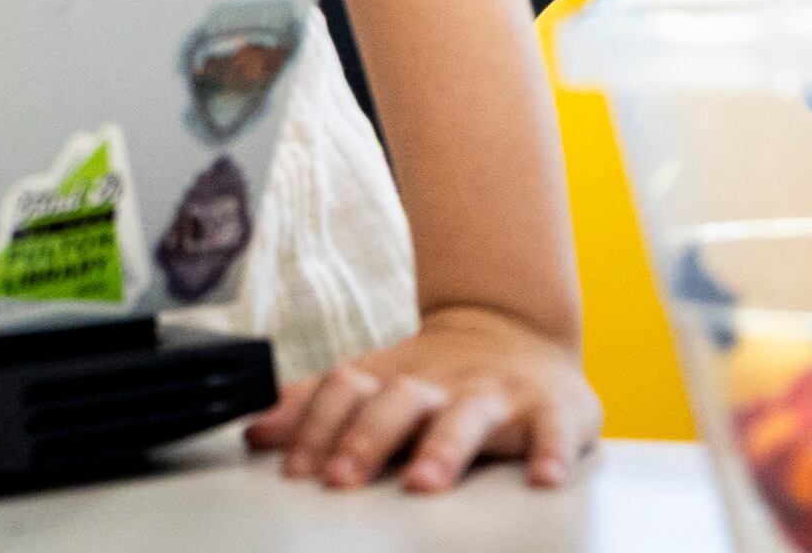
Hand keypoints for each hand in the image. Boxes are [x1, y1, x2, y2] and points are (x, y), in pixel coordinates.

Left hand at [247, 305, 599, 492]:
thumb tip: (254, 430)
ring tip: (423, 482)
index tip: (294, 467)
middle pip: (398, 401)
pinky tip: (544, 479)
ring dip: (443, 448)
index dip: (316, 426)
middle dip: (366, 439)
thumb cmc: (436, 374)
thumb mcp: (374, 382)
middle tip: (340, 479)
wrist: (515, 330)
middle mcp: (440, 383)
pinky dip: (553, 453)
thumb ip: (316, 406)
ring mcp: (498, 394)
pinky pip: (557, 431)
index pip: (345, 391)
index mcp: (392, 378)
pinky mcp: (555, 409)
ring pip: (469, 416)